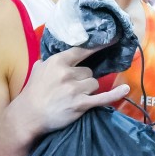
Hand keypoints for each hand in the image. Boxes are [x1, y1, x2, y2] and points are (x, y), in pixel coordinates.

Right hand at [16, 43, 130, 135]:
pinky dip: (115, 94)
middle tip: (71, 88)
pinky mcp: (81, 104)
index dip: (96, 47)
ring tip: (74, 97)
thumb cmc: (33, 92)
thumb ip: (50, 61)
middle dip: (83, 79)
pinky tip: (125, 89)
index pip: (82, 51)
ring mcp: (75, 89)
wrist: (29, 116)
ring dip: (88, 90)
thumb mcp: (38, 69)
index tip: (111, 39)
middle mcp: (67, 74)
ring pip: (94, 83)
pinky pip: (103, 97)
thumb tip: (58, 55)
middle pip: (89, 71)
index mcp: (57, 62)